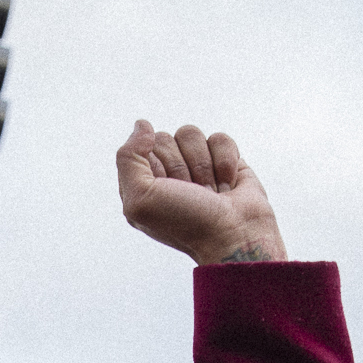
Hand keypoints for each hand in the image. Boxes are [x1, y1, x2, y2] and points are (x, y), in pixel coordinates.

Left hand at [115, 120, 286, 264]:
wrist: (235, 238)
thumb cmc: (187, 224)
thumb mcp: (140, 199)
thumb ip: (128, 158)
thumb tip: (142, 124)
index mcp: (143, 184)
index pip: (142, 146)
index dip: (158, 165)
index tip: (169, 190)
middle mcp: (168, 174)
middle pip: (166, 137)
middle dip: (181, 167)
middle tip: (192, 194)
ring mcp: (197, 167)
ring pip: (192, 134)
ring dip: (203, 166)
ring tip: (210, 193)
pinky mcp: (224, 162)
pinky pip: (220, 138)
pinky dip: (226, 162)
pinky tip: (228, 186)